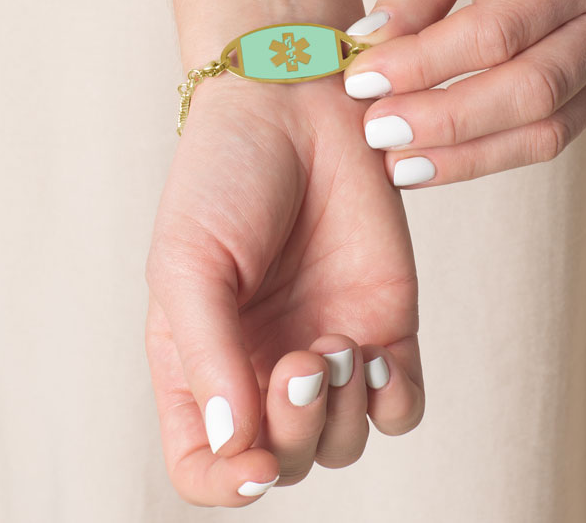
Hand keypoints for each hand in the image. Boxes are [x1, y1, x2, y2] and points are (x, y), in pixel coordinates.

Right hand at [145, 74, 422, 505]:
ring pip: (345, 440)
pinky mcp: (383, 317)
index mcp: (201, 356)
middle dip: (297, 433)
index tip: (255, 461)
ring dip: (343, 416)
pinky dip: (391, 401)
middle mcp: (261, 360)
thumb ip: (207, 356)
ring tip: (334, 344)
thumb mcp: (186, 262)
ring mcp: (325, 342)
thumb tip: (236, 447)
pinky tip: (374, 355)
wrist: (291, 102)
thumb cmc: (221, 175)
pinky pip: (399, 402)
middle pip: (286, 458)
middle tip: (301, 362)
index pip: (204, 462)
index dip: (225, 484)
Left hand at [342, 0, 585, 187]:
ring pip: (544, 130)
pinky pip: (545, 137)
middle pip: (531, 90)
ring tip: (396, 162)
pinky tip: (430, 161)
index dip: (425, 63)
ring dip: (464, 155)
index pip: (498, 29)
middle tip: (377, 130)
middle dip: (445, 119)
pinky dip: (484, 156)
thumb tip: (368, 45)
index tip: (361, 79)